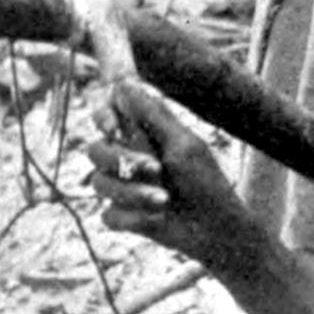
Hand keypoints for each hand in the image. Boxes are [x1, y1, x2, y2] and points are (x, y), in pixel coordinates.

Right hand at [86, 80, 260, 271]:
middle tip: (155, 169)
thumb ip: (153, 115)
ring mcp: (124, 188)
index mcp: (142, 137)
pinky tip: (156, 220)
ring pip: (99, 183)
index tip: (113, 127)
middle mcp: (128, 159)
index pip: (106, 117)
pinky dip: (132, 217)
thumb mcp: (184, 145)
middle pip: (95, 150)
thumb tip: (124, 82)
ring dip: (132, 192)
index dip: (102, 117)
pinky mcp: (125, 217)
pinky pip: (108, 215)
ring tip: (164, 200)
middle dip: (121, 160)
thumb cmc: (207, 184)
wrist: (218, 231)